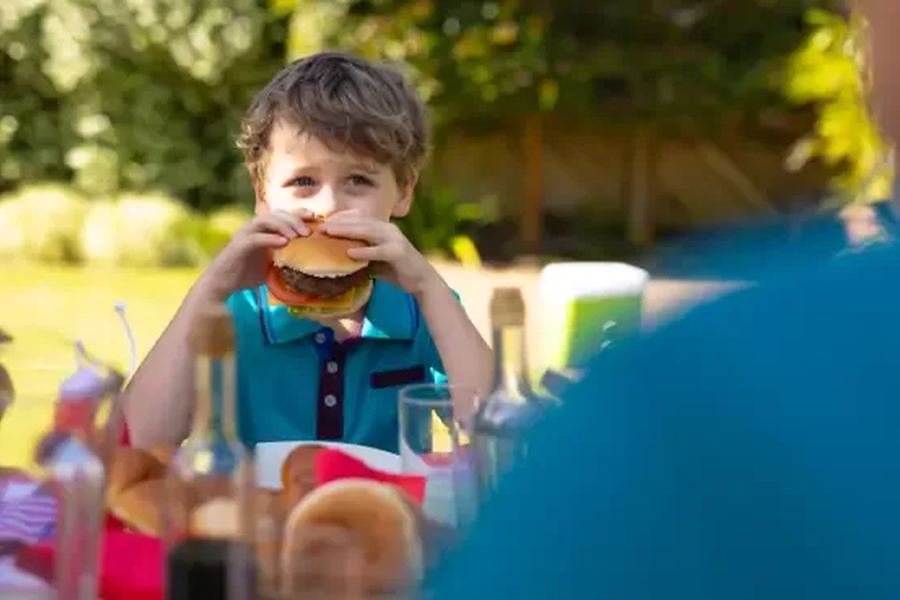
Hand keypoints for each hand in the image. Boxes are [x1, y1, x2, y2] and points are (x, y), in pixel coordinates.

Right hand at [197, 209, 312, 300]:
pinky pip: (255, 238)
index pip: (282, 214)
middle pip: (276, 214)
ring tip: (296, 236)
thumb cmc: (247, 273)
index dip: (298, 213)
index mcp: (262, 229)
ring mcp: (244, 235)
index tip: (315, 218)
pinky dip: (270, 238)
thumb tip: (310, 260)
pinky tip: (283, 243)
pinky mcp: (238, 246)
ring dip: (283, 226)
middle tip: (308, 233)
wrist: (222, 284)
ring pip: (265, 220)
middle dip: (294, 220)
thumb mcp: (272, 263)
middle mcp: (253, 228)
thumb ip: (286, 257)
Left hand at [320, 212, 437, 294]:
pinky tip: (350, 253)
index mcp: (382, 228)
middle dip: (339, 222)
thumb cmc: (396, 269)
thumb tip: (337, 255)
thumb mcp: (375, 259)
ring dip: (347, 231)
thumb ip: (360, 253)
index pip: (359, 217)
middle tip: (320, 226)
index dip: (340, 217)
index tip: (322, 222)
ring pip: (368, 231)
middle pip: (360, 221)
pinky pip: (379, 250)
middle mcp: (388, 229)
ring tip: (329, 232)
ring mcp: (395, 239)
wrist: (421, 280)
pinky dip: (364, 251)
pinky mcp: (398, 252)